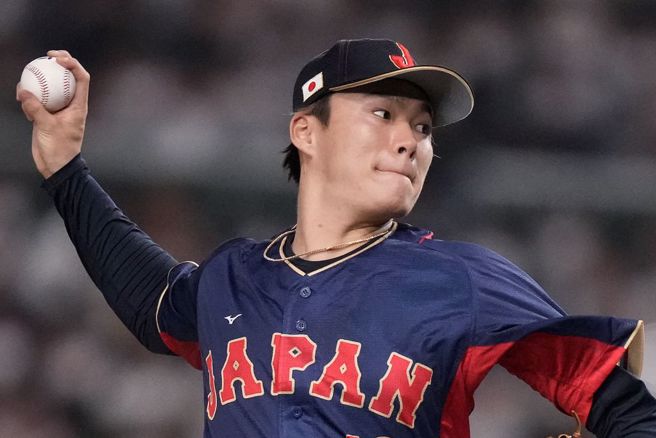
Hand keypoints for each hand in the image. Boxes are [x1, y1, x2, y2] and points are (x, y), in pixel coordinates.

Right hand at [16, 50, 89, 178]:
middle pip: (68, 77)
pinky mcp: (46, 115)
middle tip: (46, 56)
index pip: (82, 78)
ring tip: (26, 81)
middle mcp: (70, 104)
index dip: (73, 64)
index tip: (58, 59)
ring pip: (50, 87)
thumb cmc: (59, 149)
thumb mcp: (47, 127)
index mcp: (79, 105)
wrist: (56, 166)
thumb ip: (36, 108)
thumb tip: (23, 91)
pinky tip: (21, 99)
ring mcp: (58, 109)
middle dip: (59, 63)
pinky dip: (29, 97)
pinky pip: (37, 99)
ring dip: (39, 81)